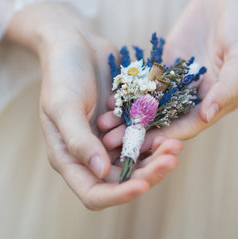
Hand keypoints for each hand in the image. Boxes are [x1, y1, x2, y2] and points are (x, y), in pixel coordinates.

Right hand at [7, 2, 181, 209]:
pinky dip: (156, 140)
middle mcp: (90, 155)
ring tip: (176, 145)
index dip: (118, 195)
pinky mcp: (123, 125)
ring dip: (157, 158)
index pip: (94, 194)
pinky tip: (170, 131)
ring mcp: (108, 141)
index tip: (143, 185)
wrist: (74, 42)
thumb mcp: (64, 105)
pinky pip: (143, 141)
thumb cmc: (61, 73)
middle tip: (171, 158)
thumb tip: (100, 172)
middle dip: (148, 174)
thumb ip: (79, 140)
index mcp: (68, 158)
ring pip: (137, 163)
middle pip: (122, 181)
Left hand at [99, 0, 237, 148]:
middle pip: (166, 120)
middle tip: (112, 142)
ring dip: (130, 116)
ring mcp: (181, 80)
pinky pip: (146, 80)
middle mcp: (198, 95)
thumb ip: (229, 86)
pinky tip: (110, 98)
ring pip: (152, 103)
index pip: (190, 125)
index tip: (141, 146)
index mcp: (219, 99)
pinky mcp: (167, 63)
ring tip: (104, 125)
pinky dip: (129, 90)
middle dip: (140, 132)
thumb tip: (208, 116)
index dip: (166, 137)